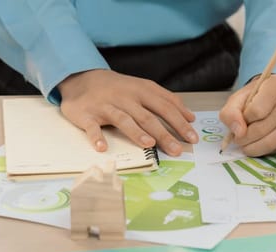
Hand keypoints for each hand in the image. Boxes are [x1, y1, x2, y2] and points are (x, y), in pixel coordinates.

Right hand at [58, 69, 197, 155]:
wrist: (82, 78)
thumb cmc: (119, 89)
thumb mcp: (144, 88)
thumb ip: (166, 101)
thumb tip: (190, 117)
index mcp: (142, 90)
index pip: (165, 107)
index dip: (180, 122)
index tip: (192, 137)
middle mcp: (125, 97)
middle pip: (147, 116)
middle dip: (164, 134)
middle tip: (177, 149)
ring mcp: (106, 106)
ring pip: (123, 120)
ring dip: (136, 132)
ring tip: (149, 144)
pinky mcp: (86, 114)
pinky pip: (91, 127)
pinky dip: (96, 137)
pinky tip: (102, 147)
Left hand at [219, 74, 275, 155]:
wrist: (269, 100)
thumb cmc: (254, 98)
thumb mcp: (237, 99)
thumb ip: (231, 113)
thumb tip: (239, 133)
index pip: (257, 111)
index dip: (244, 119)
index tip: (241, 118)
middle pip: (263, 128)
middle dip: (245, 138)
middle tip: (238, 138)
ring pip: (272, 142)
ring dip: (253, 147)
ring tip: (245, 143)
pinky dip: (263, 151)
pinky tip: (257, 144)